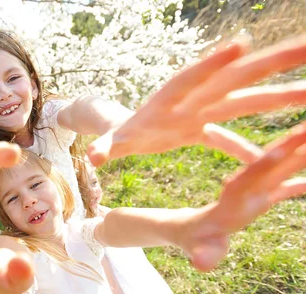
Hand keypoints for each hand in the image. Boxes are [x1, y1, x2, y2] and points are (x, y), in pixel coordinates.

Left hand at [87, 35, 305, 165]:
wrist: (125, 132)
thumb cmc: (120, 134)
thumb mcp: (113, 143)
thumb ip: (107, 146)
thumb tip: (95, 156)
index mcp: (168, 99)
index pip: (191, 77)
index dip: (213, 64)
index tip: (241, 46)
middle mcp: (191, 100)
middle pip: (232, 78)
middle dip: (267, 63)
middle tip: (305, 48)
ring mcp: (201, 112)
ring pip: (243, 101)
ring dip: (276, 97)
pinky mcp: (203, 128)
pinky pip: (230, 137)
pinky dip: (247, 148)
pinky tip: (271, 159)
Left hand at [177, 122, 305, 270]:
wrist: (188, 230)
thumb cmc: (194, 243)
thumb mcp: (199, 252)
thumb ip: (204, 256)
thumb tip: (200, 264)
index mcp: (232, 200)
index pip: (248, 179)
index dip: (264, 166)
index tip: (280, 149)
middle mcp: (246, 191)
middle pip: (271, 163)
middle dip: (291, 143)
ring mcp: (256, 193)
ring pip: (282, 169)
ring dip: (300, 153)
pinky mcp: (261, 199)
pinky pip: (285, 188)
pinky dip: (299, 182)